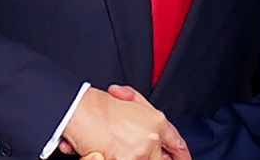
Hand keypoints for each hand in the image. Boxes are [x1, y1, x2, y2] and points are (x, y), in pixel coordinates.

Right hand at [60, 88, 189, 159]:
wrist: (78, 108)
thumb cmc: (97, 105)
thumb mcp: (130, 105)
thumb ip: (145, 118)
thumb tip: (154, 138)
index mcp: (156, 121)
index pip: (177, 143)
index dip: (182, 156)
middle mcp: (151, 138)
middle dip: (148, 156)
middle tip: (133, 150)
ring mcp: (139, 152)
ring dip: (125, 155)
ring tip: (110, 146)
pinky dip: (107, 158)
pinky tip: (99, 152)